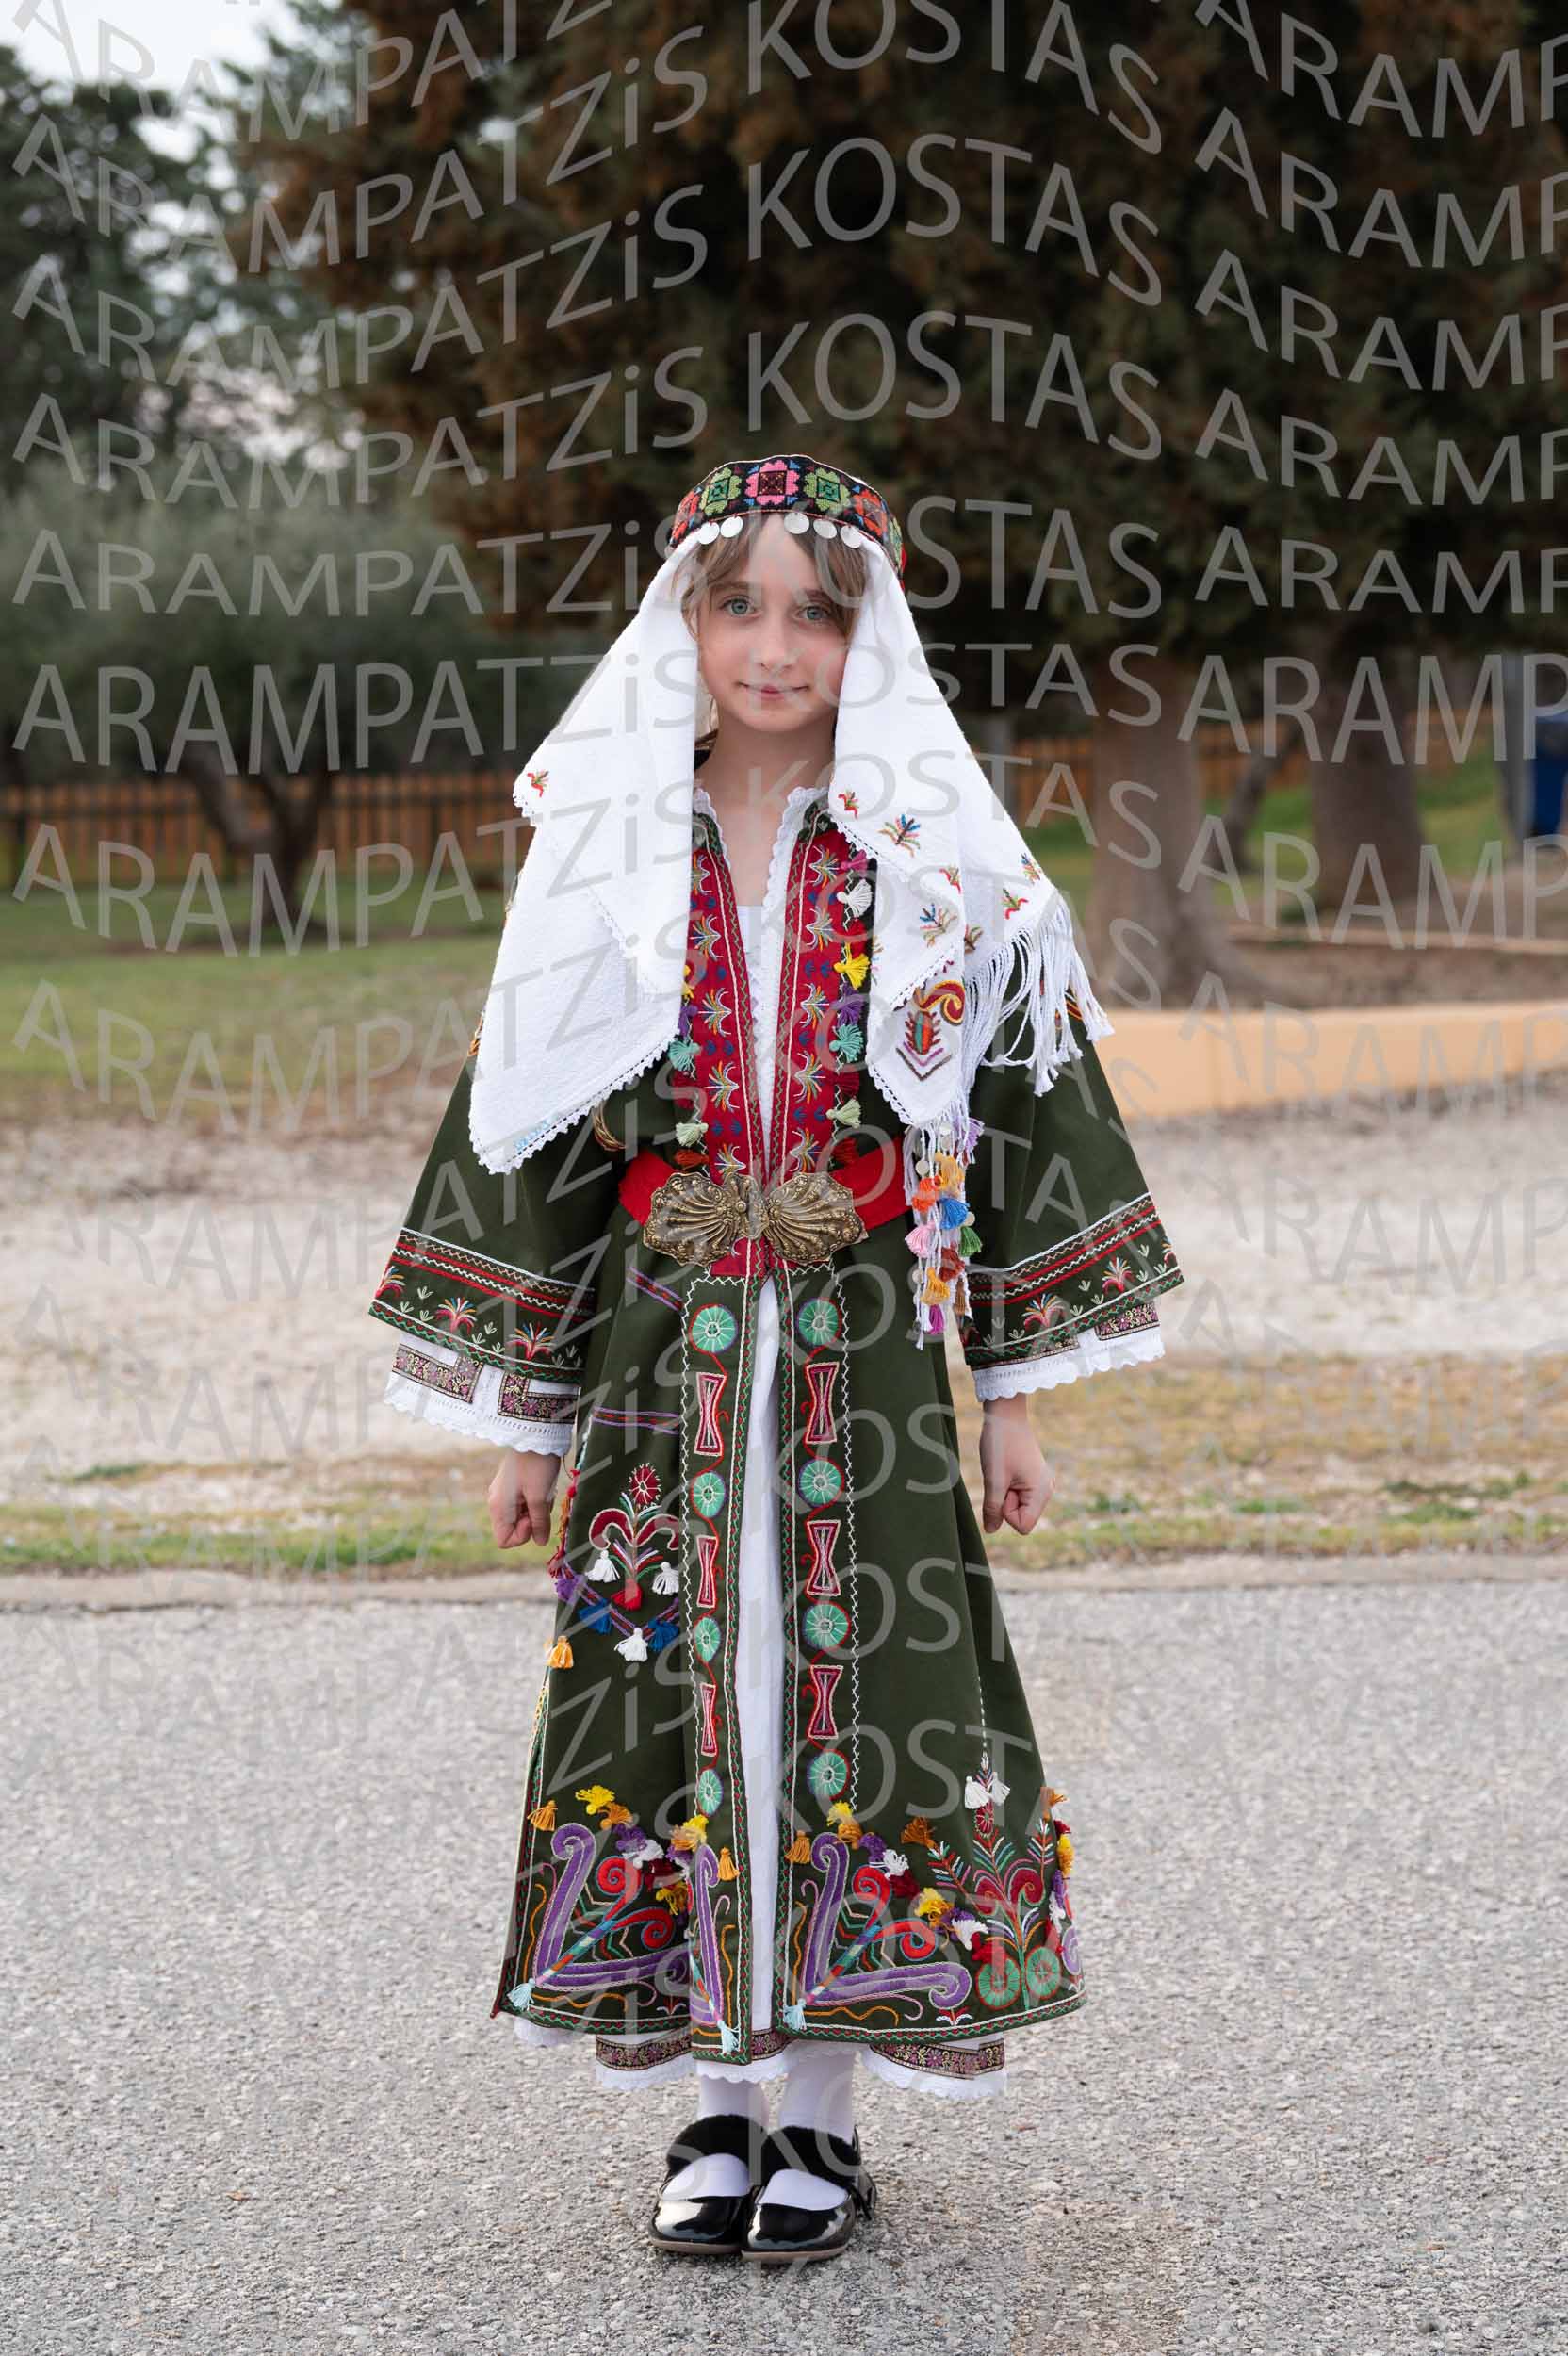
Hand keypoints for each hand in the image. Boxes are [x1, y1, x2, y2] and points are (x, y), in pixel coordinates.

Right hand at [487, 1448, 560, 1549]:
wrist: (536, 1433)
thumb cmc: (537, 1465)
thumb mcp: (540, 1497)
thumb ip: (539, 1523)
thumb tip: (540, 1542)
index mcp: (498, 1507)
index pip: (504, 1540)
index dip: (522, 1536)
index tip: (534, 1517)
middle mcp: (497, 1501)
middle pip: (514, 1527)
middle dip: (533, 1520)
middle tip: (543, 1501)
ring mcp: (504, 1492)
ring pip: (522, 1515)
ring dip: (537, 1508)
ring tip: (545, 1490)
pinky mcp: (513, 1484)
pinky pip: (525, 1502)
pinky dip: (536, 1499)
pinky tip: (544, 1486)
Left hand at [978, 1397, 1054, 1535]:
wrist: (1006, 1415)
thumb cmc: (1000, 1444)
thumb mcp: (993, 1479)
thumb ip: (993, 1508)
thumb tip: (991, 1531)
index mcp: (1042, 1492)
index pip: (1023, 1526)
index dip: (1007, 1513)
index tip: (1003, 1488)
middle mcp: (1047, 1490)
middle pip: (1022, 1517)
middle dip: (1006, 1503)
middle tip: (1003, 1476)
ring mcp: (1041, 1484)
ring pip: (1019, 1506)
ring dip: (1006, 1494)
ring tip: (1004, 1471)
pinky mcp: (1034, 1478)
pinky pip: (1018, 1495)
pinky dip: (1008, 1487)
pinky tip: (1007, 1469)